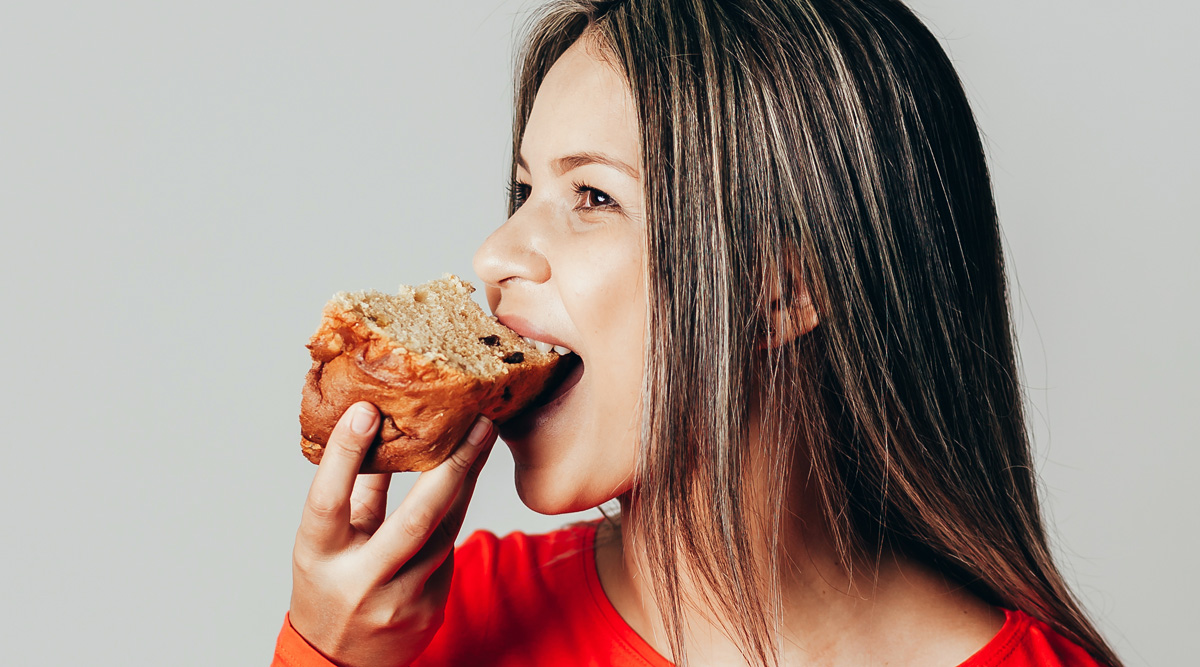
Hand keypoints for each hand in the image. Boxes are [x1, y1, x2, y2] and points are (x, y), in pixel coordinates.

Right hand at [288, 402, 495, 666]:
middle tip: (479, 422)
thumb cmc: (328, 586)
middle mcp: (360, 580)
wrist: (340, 663)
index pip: (329, 500)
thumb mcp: (324, 541)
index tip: (367, 409)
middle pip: (414, 518)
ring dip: (467, 480)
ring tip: (484, 438)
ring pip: (444, 530)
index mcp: (319, 555)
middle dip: (453, 466)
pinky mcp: (429, 609)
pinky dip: (455, 514)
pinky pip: (448, 550)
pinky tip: (466, 482)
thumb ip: (353, 493)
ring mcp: (399, 599)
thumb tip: (377, 429)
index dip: (345, 454)